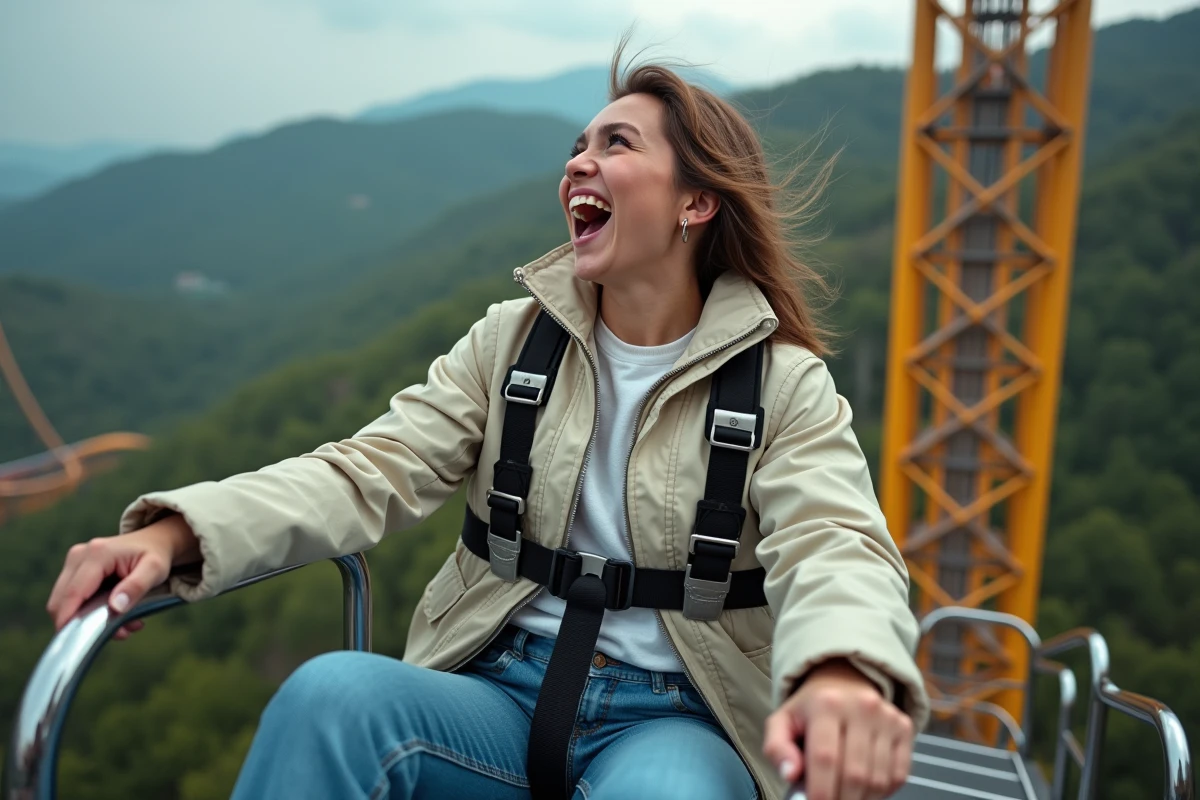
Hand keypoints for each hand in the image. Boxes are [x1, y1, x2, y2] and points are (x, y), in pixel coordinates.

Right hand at [45, 513, 199, 637]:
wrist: (154, 541)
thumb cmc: (156, 555)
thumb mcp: (155, 570)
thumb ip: (136, 587)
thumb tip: (115, 606)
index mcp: (97, 554)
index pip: (73, 593)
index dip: (70, 619)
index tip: (75, 641)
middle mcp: (79, 555)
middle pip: (61, 600)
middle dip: (82, 623)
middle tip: (120, 633)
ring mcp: (74, 561)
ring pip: (64, 602)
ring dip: (87, 619)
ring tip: (125, 623)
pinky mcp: (75, 569)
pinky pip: (72, 598)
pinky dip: (88, 612)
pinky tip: (117, 613)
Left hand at [763, 658, 912, 799]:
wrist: (844, 680)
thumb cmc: (811, 709)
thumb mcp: (783, 721)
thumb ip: (777, 748)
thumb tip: (791, 774)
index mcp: (826, 703)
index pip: (826, 757)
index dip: (821, 790)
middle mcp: (862, 706)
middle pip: (855, 773)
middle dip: (841, 799)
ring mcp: (887, 717)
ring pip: (878, 779)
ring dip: (861, 798)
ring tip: (845, 795)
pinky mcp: (904, 727)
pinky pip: (899, 775)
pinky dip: (882, 791)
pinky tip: (865, 787)